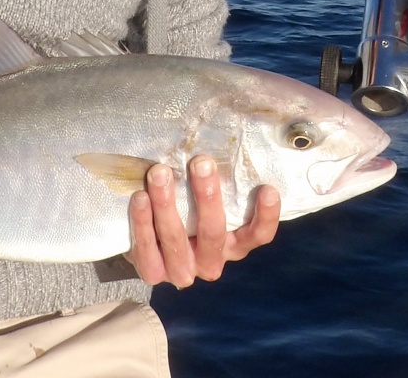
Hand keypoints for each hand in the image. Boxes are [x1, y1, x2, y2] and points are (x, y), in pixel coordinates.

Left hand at [126, 155, 279, 286]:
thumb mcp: (209, 200)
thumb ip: (222, 181)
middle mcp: (212, 261)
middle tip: (200, 163)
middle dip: (207, 197)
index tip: (267, 189)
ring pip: (176, 240)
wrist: (151, 243)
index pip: (258, 235)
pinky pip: (147, 250)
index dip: (266, 216)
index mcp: (234, 245)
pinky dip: (143, 222)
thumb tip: (231, 135)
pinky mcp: (153, 272)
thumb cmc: (189, 210)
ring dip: (167, 204)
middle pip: (214, 232)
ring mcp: (182, 271)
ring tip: (160, 173)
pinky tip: (140, 197)